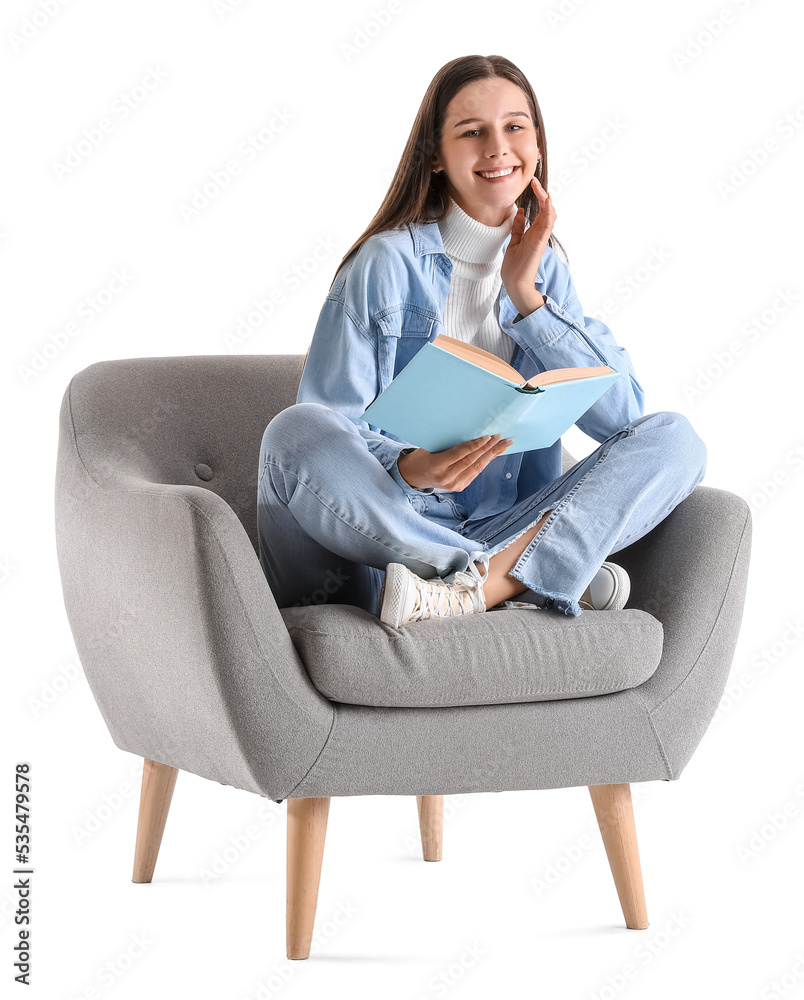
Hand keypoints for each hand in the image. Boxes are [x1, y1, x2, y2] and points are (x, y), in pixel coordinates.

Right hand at [396, 434, 512, 491]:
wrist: (413, 476)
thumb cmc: (420, 457)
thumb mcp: (429, 447)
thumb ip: (447, 444)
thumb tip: (470, 432)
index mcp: (437, 466)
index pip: (460, 454)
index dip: (475, 445)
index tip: (487, 436)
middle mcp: (447, 478)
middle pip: (472, 461)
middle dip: (488, 448)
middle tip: (501, 437)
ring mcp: (454, 484)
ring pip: (477, 467)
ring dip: (492, 455)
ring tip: (503, 444)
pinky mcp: (460, 487)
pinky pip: (476, 472)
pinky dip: (486, 461)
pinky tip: (494, 453)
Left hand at [500, 175, 555, 314]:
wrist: (515, 284)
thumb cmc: (515, 267)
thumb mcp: (514, 241)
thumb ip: (517, 227)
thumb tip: (518, 212)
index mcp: (534, 233)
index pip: (540, 211)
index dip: (538, 196)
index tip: (532, 184)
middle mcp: (539, 233)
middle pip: (547, 210)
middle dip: (542, 194)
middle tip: (534, 181)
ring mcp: (541, 237)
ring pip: (549, 214)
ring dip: (545, 199)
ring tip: (539, 187)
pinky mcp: (540, 242)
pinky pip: (547, 224)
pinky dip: (548, 212)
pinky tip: (546, 201)